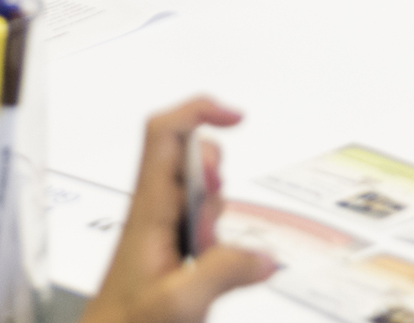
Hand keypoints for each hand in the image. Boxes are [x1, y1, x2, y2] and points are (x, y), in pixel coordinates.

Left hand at [81, 98, 273, 322]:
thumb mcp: (178, 303)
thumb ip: (224, 272)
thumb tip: (264, 256)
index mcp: (149, 207)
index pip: (166, 132)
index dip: (201, 111)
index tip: (235, 119)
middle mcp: (154, 207)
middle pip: (188, 152)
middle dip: (215, 175)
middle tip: (212, 216)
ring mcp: (162, 223)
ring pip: (199, 187)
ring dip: (216, 211)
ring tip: (205, 250)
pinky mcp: (170, 241)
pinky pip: (202, 217)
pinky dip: (216, 232)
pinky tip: (209, 263)